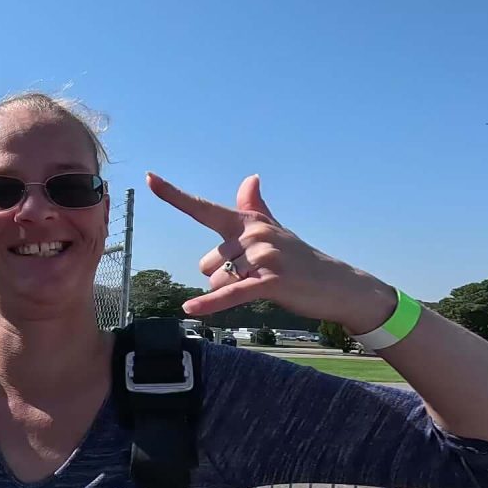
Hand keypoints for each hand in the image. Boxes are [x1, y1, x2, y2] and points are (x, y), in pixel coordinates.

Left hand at [145, 171, 393, 328]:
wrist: (337, 284)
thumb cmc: (301, 259)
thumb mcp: (275, 230)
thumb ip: (255, 207)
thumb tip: (250, 177)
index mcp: (248, 222)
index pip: (204, 208)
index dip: (174, 194)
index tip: (149, 178)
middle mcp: (252, 234)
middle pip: (206, 265)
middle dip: (222, 278)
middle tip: (254, 278)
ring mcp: (262, 257)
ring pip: (217, 282)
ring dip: (232, 292)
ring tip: (262, 287)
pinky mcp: (270, 282)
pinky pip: (231, 294)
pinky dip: (211, 304)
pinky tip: (190, 309)